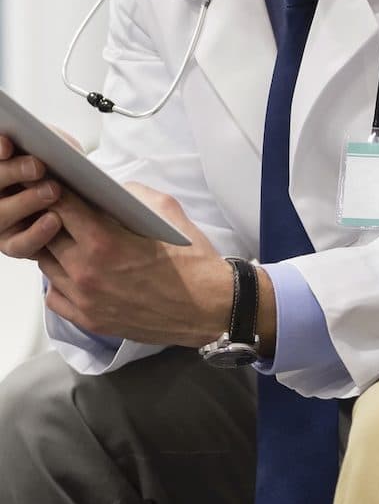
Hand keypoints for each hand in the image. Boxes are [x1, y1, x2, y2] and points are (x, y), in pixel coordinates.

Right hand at [0, 134, 62, 258]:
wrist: (81, 199)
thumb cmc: (64, 166)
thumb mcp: (57, 146)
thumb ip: (45, 138)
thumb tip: (39, 139)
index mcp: (2, 164)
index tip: (8, 146)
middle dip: (13, 172)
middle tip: (38, 167)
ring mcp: (0, 220)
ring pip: (2, 215)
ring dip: (26, 202)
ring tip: (53, 191)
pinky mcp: (13, 244)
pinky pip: (19, 244)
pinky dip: (36, 233)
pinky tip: (54, 220)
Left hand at [37, 184, 235, 347]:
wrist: (207, 306)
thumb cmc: (190, 259)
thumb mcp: (166, 210)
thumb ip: (131, 194)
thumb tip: (106, 188)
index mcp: (104, 242)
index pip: (60, 207)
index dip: (56, 191)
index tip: (56, 184)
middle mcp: (86, 272)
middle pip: (46, 235)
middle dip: (51, 217)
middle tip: (59, 207)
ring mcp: (84, 300)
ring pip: (46, 265)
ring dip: (54, 248)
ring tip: (68, 238)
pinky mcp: (89, 320)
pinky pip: (54, 296)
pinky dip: (59, 280)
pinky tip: (75, 269)